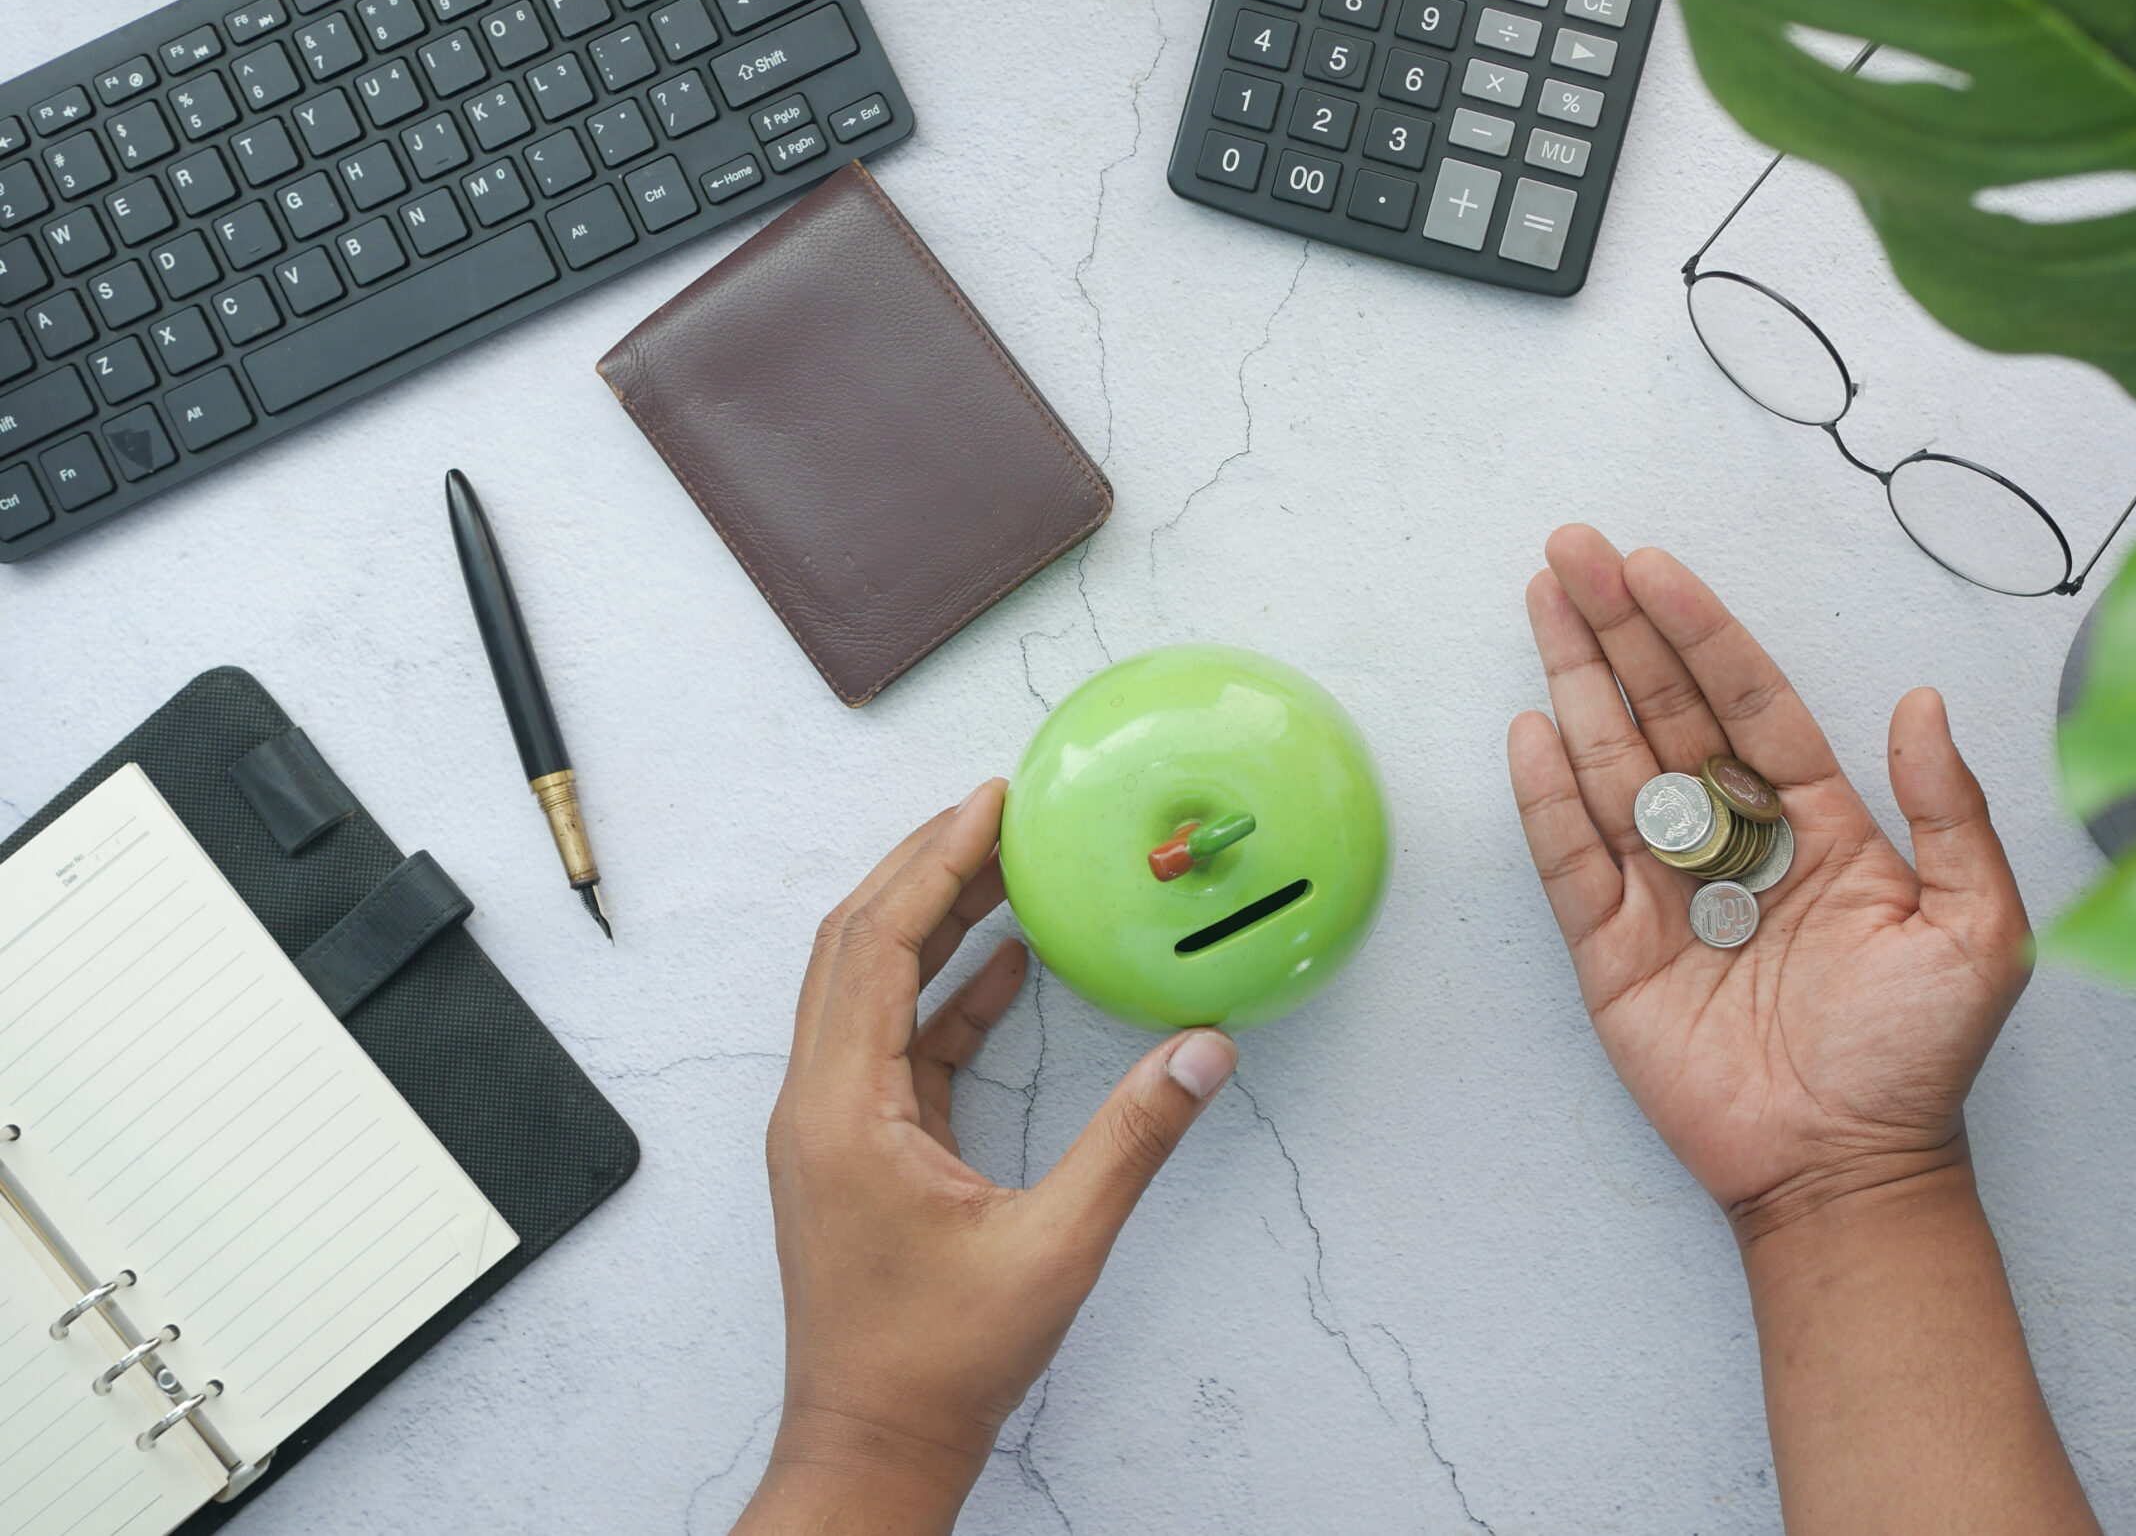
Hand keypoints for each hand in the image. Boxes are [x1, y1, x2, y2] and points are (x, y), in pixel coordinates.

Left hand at [735, 780, 1238, 1535]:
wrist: (873, 1445)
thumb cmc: (938, 1364)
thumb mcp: (1055, 1249)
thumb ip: (1132, 1143)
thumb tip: (1200, 1054)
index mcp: (844, 1111)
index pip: (876, 947)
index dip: (932, 864)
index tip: (985, 805)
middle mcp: (818, 1104)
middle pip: (856, 945)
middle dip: (924, 868)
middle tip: (994, 811)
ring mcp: (830, 1126)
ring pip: (866, 987)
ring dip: (930, 923)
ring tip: (1003, 867)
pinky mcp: (856, 1149)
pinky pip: (892, 1041)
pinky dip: (943, 993)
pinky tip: (1002, 968)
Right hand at [1506, 527, 2033, 1236]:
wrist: (1849, 1172)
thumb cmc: (1920, 1059)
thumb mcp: (1978, 928)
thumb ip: (1950, 812)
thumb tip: (1922, 702)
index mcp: (1817, 825)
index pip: (1748, 703)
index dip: (1702, 632)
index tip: (1656, 566)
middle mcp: (1735, 843)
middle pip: (1664, 711)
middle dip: (1618, 627)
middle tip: (1574, 549)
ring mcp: (1667, 893)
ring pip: (1612, 765)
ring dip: (1575, 680)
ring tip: (1543, 600)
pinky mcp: (1612, 952)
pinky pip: (1572, 861)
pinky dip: (1548, 797)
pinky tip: (1531, 727)